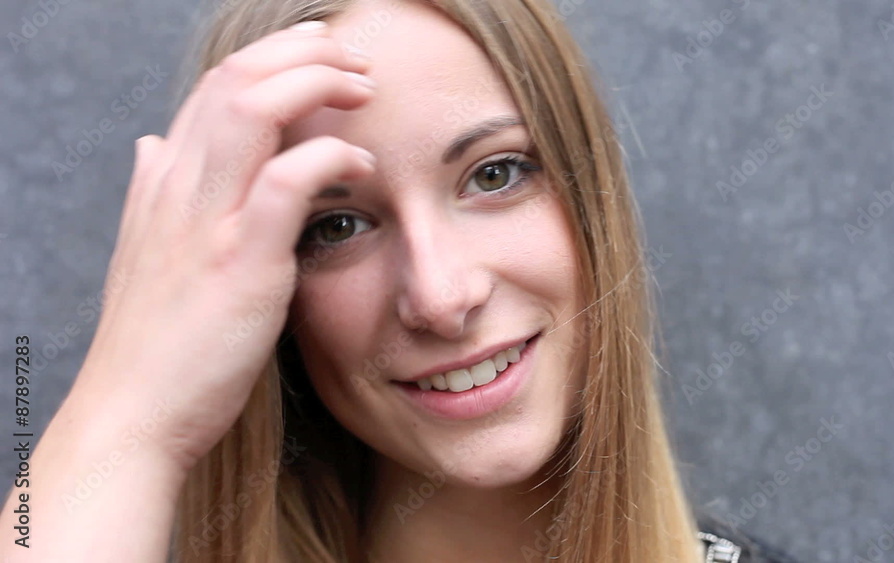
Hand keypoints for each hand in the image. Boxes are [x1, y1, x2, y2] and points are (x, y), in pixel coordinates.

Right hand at [72, 20, 375, 472]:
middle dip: (302, 52)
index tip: (318, 52)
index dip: (271, 55)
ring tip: (363, 90)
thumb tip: (153, 144)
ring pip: (253, 107)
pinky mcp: (238, 264)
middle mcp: (179, 189)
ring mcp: (206, 223)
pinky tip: (361, 163)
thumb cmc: (154, 340)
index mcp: (165, 183)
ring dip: (317, 83)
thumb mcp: (146, 251)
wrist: (134, 414)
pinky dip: (328, 157)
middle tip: (355, 59)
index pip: (216, 85)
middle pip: (236, 77)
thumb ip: (155, 191)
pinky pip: (284, 183)